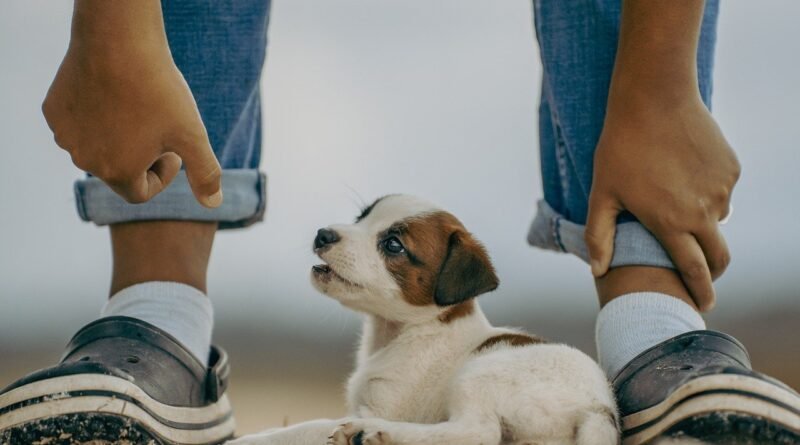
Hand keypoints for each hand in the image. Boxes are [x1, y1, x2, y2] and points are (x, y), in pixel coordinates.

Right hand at [42, 1, 221, 206]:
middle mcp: (85, 160)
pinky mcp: (53, 111)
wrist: (119, 40)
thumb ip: (205, 173)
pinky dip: (95, 117)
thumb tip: (214, 203)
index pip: (141, 192)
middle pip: (118, 170)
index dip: (162, 174)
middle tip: (157, 125)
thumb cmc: (159, 91)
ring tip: (137, 108)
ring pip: (97, 147)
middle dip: (140, 155)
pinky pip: (78, 124)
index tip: (172, 149)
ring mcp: (65, 136)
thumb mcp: (192, 134)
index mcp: (118, 173)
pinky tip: (112, 94)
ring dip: (118, 136)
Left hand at [585, 95, 739, 310]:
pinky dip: (706, 194)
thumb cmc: (621, 147)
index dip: (699, 292)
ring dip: (702, 224)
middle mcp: (704, 211)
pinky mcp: (730, 169)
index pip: (693, 271)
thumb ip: (600, 235)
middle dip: (711, 272)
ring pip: (718, 220)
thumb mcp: (602, 192)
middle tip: (700, 276)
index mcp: (671, 223)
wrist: (654, 98)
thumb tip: (597, 271)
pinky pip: (721, 192)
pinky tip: (683, 176)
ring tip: (675, 205)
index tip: (701, 307)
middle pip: (718, 256)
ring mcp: (721, 189)